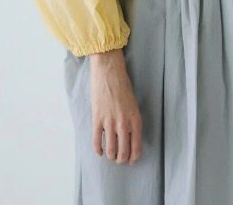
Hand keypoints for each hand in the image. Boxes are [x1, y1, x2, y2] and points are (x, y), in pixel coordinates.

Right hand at [89, 48, 142, 163]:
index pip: (136, 148)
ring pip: (110, 150)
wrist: (109, 72)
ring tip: (111, 156)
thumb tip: (129, 138)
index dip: (133, 158)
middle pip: (123, 152)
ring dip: (111, 156)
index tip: (131, 160)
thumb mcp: (134, 105)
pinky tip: (100, 152)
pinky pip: (97, 141)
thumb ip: (132, 121)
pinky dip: (98, 149)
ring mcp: (110, 123)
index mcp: (135, 120)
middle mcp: (124, 124)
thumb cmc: (123, 86)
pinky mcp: (97, 119)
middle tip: (120, 159)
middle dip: (121, 159)